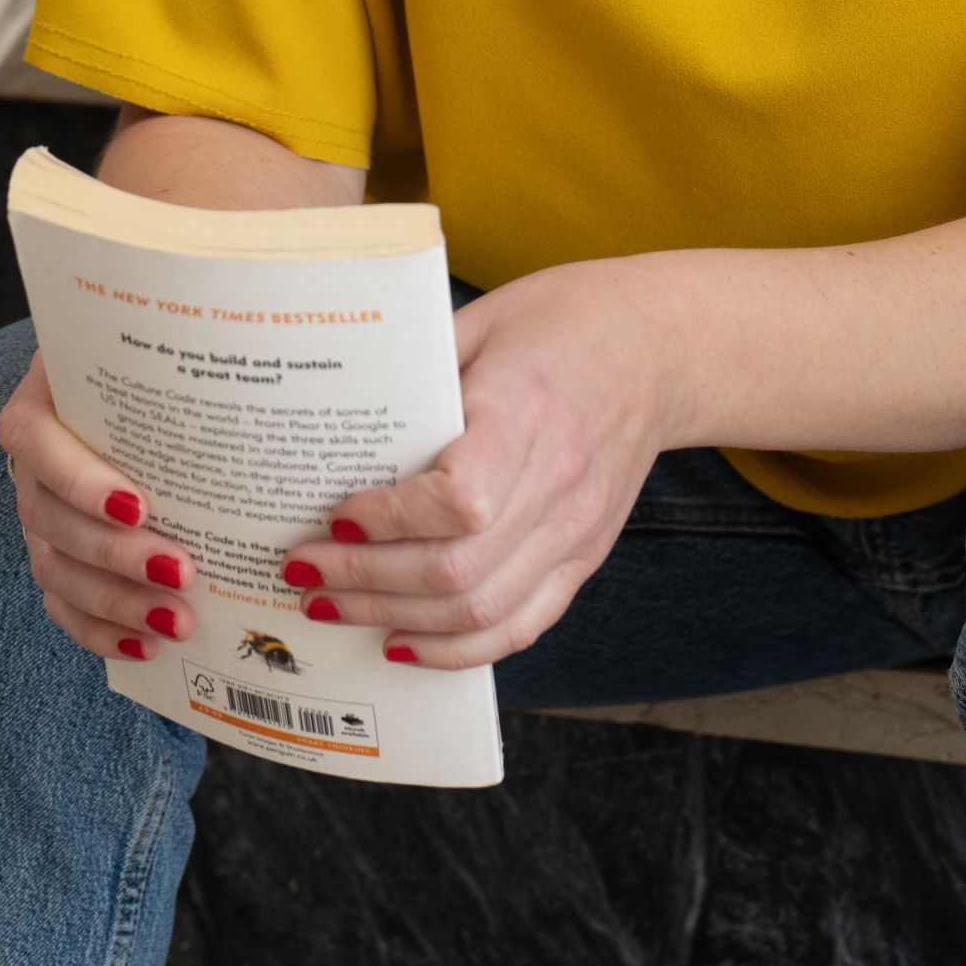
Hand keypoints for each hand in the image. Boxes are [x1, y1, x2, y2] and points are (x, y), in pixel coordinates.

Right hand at [0, 351, 195, 664]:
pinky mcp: (56, 559)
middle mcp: (31, 466)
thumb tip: (246, 346)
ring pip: (56, 570)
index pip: (36, 441)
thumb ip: (177, 352)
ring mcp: (39, 518)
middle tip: (181, 571)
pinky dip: (102, 632)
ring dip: (116, 602)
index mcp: (40, 403)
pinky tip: (147, 647)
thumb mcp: (151, 351)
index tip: (138, 506)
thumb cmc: (148, 371)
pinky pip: (63, 607)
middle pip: (49, 518)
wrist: (128, 391)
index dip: (80, 481)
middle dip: (116, 555)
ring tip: (177, 621)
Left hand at [282, 261, 667, 670]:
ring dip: (397, 619)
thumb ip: (420, 371)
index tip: (337, 515)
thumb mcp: (484, 318)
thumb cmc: (564, 322)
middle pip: (459, 569)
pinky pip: (521, 626)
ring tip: (334, 606)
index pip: (461, 500)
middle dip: (367, 581)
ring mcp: (576, 531)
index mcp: (527, 411)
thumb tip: (336, 418)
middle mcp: (558, 483)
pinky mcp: (584, 557)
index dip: (390, 519)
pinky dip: (456, 648)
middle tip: (305, 570)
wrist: (660, 349)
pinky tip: (402, 642)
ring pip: (483, 610)